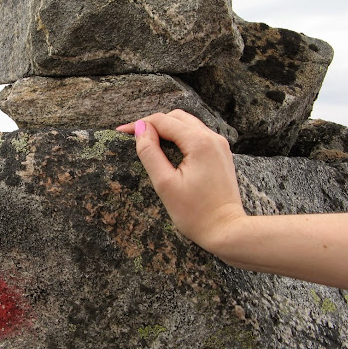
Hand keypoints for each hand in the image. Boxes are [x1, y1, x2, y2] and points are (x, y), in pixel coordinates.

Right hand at [117, 110, 245, 253]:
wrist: (226, 230)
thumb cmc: (195, 213)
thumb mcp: (164, 184)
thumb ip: (150, 153)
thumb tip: (140, 129)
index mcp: (199, 142)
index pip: (163, 121)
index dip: (139, 124)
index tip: (121, 132)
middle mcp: (212, 138)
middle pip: (177, 118)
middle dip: (153, 124)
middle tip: (134, 137)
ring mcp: (220, 145)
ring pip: (188, 124)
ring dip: (167, 129)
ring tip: (148, 142)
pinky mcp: (221, 154)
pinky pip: (198, 135)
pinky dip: (180, 137)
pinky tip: (169, 150)